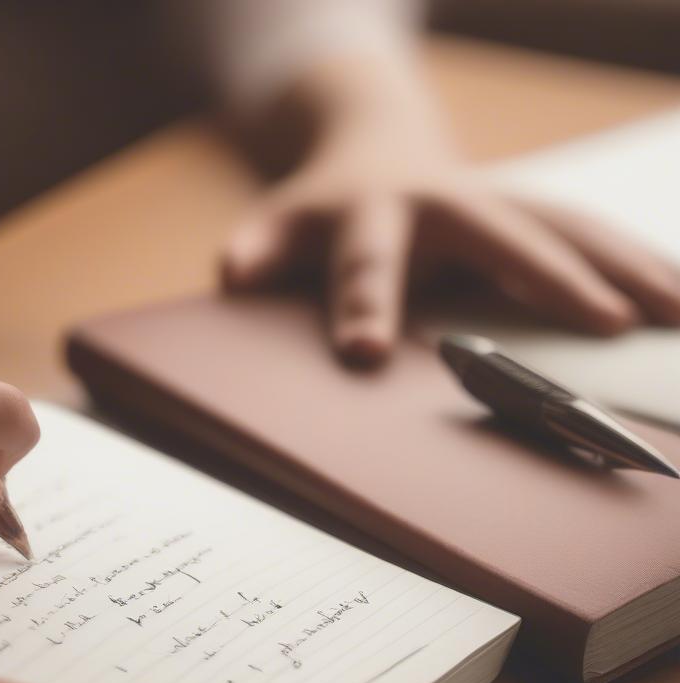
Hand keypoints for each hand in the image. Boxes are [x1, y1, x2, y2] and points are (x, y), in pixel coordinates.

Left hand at [221, 56, 679, 365]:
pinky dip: (642, 264)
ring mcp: (499, 202)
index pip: (365, 264)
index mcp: (373, 215)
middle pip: (501, 237)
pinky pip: (594, 235)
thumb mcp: (280, 225)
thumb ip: (260, 250)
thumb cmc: (323, 207)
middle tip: (602, 324)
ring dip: (628, 267)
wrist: (372, 143)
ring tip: (678, 314)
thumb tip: (232, 273)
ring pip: (569, 229)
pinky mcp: (534, 211)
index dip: (365, 305)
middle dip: (550, 278)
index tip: (368, 354)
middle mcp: (447, 203)